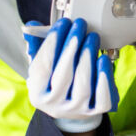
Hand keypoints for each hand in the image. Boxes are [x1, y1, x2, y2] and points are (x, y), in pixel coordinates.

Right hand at [24, 17, 118, 131]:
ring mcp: (76, 110)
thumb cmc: (56, 81)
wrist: (72, 109)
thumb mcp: (43, 66)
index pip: (42, 67)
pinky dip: (104, 79)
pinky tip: (103, 60)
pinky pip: (101, 98)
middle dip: (72, 46)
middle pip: (63, 75)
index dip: (52, 43)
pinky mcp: (94, 112)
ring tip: (92, 37)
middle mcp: (55, 105)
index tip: (62, 23)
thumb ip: (37, 46)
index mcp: (37, 94)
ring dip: (88, 58)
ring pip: (83, 86)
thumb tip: (31, 26)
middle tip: (80, 26)